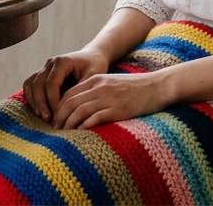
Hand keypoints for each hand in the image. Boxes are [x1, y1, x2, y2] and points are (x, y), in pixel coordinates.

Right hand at [22, 48, 108, 121]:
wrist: (91, 57)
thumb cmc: (94, 67)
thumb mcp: (93, 77)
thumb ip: (80, 90)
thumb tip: (71, 109)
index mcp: (62, 62)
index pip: (51, 83)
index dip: (52, 100)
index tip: (59, 115)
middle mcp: (50, 63)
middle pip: (38, 84)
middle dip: (42, 103)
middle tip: (49, 120)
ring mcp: (43, 68)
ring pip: (30, 84)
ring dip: (34, 102)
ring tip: (43, 117)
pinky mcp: (41, 74)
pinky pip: (29, 85)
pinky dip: (31, 98)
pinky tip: (38, 111)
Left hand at [50, 70, 172, 129]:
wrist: (158, 86)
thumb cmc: (135, 88)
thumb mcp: (111, 83)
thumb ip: (95, 91)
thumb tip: (80, 106)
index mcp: (95, 80)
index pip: (69, 93)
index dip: (58, 107)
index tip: (55, 118)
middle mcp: (99, 87)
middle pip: (71, 102)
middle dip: (60, 116)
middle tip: (55, 128)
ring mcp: (108, 98)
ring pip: (80, 110)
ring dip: (69, 123)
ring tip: (64, 133)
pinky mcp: (118, 109)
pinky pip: (95, 118)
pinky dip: (84, 125)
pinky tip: (79, 132)